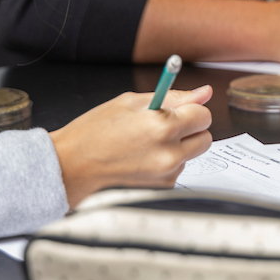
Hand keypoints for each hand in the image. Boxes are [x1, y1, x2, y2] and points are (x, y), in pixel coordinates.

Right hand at [49, 86, 213, 207]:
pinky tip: (144, 156)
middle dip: (191, 128)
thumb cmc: (96, 131)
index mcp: (163, 126)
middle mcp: (169, 153)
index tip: (178, 109)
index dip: (191, 109)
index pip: (203, 115)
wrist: (74, 165)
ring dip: (179, 145)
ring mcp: (167, 173)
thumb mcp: (132, 102)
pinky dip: (168, 160)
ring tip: (147, 142)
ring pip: (192, 153)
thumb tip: (204, 92)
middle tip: (165, 125)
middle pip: (205, 137)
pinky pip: (178, 167)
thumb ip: (174, 97)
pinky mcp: (163, 186)